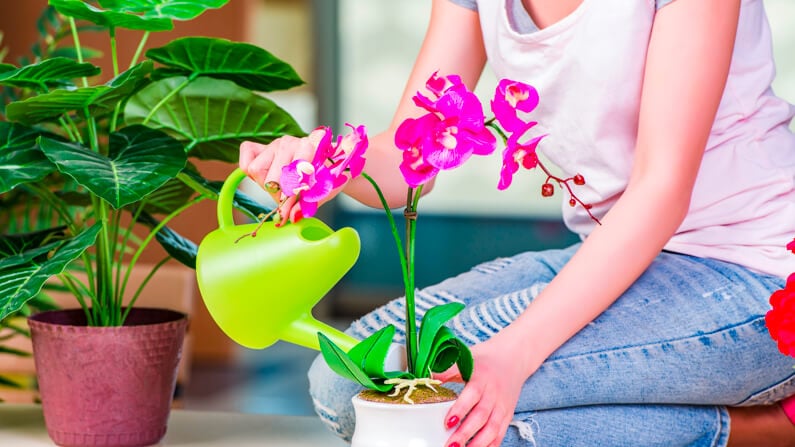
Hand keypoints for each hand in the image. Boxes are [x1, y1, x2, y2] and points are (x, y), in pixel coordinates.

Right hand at [239, 129, 325, 224]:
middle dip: (278, 194)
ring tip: (280, 188)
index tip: (288, 210)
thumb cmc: (325, 174)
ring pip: (256, 170)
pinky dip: (250, 173)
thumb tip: (292, 216)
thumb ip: (307, 203)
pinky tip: (266, 178)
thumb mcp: (323, 190)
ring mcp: (273, 144)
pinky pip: (246, 162)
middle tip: (287, 200)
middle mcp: (289, 142)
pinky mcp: (260, 147)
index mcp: (309, 146)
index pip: (291, 173)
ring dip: (266, 185)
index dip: (288, 195)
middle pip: (271, 177)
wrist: (325, 161)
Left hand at [435, 331, 534, 446]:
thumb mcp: (466, 359)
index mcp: (482, 377)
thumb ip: (446, 370)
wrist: (512, 358)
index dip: (460, 410)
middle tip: (450, 445)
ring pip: (492, 429)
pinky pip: (500, 434)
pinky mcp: (507, 416)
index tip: (447, 423)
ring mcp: (502, 406)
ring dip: (477, 444)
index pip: (472, 395)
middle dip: (465, 433)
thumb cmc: (485, 360)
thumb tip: (424, 377)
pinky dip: (490, 445)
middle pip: (481, 416)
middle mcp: (494, 393)